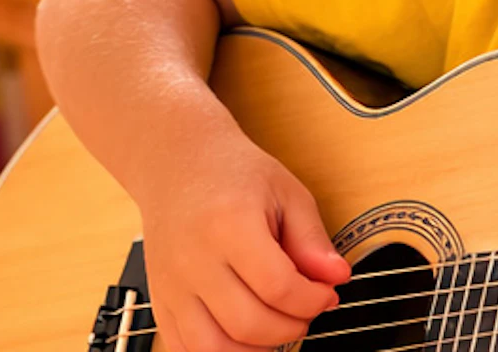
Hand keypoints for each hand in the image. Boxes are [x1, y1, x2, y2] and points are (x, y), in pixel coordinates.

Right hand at [135, 133, 350, 350]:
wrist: (176, 164)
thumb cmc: (232, 174)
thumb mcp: (285, 192)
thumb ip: (311, 239)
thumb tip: (337, 277)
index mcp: (229, 225)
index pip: (279, 286)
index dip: (313, 300)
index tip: (325, 293)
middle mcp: (194, 259)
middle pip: (249, 323)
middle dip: (291, 327)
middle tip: (305, 310)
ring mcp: (171, 284)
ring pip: (213, 347)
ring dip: (255, 349)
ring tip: (276, 325)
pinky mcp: (160, 299)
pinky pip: (182, 348)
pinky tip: (242, 336)